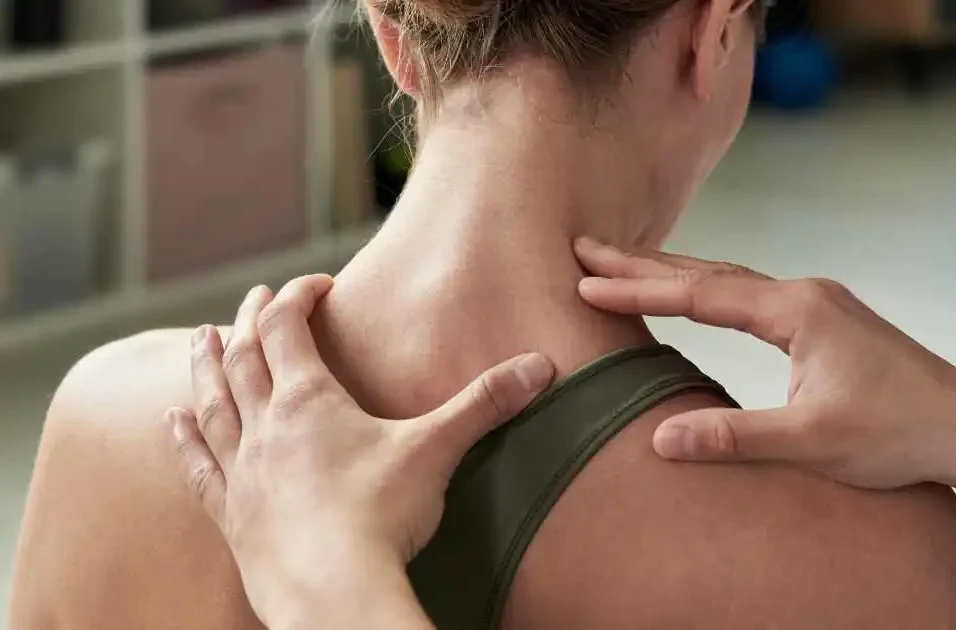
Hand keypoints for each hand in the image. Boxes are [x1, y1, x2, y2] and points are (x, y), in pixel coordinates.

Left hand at [166, 275, 554, 628]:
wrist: (334, 592)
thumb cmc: (383, 515)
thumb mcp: (438, 449)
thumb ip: (486, 403)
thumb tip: (542, 366)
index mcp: (308, 400)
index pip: (289, 327)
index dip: (297, 297)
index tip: (314, 284)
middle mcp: (265, 426)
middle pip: (244, 357)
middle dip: (248, 321)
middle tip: (250, 299)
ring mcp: (242, 470)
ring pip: (213, 403)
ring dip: (206, 367)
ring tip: (199, 339)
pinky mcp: (232, 514)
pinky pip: (198, 467)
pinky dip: (183, 439)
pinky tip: (172, 421)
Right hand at [574, 237, 955, 489]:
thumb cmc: (897, 432)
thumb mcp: (811, 442)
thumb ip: (734, 436)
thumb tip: (661, 439)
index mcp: (796, 311)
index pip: (700, 294)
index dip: (639, 290)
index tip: (587, 284)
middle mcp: (803, 294)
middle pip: (708, 270)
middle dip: (644, 262)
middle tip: (587, 248)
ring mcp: (815, 303)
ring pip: (729, 278)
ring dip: (674, 271)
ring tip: (624, 264)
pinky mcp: (823, 320)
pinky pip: (750, 293)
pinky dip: (708, 287)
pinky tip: (697, 294)